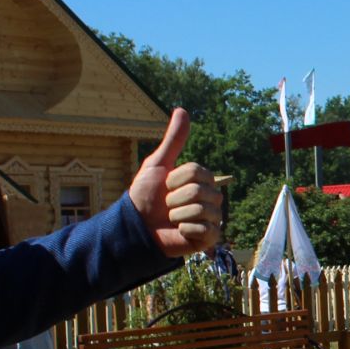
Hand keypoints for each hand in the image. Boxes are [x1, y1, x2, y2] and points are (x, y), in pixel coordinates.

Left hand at [128, 110, 225, 256]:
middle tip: (166, 205)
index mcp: (202, 181)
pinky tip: (179, 232)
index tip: (165, 186)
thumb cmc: (146, 196)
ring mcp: (212, 219)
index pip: (198, 172)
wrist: (137, 226)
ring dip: (178, 214)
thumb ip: (173, 140)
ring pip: (202, 209)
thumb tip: (182, 110)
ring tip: (171, 219)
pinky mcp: (210, 238)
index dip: (176, 179)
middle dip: (176, 198)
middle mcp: (211, 199)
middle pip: (201, 190)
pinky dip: (186, 229)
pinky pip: (206, 229)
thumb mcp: (158, 165)